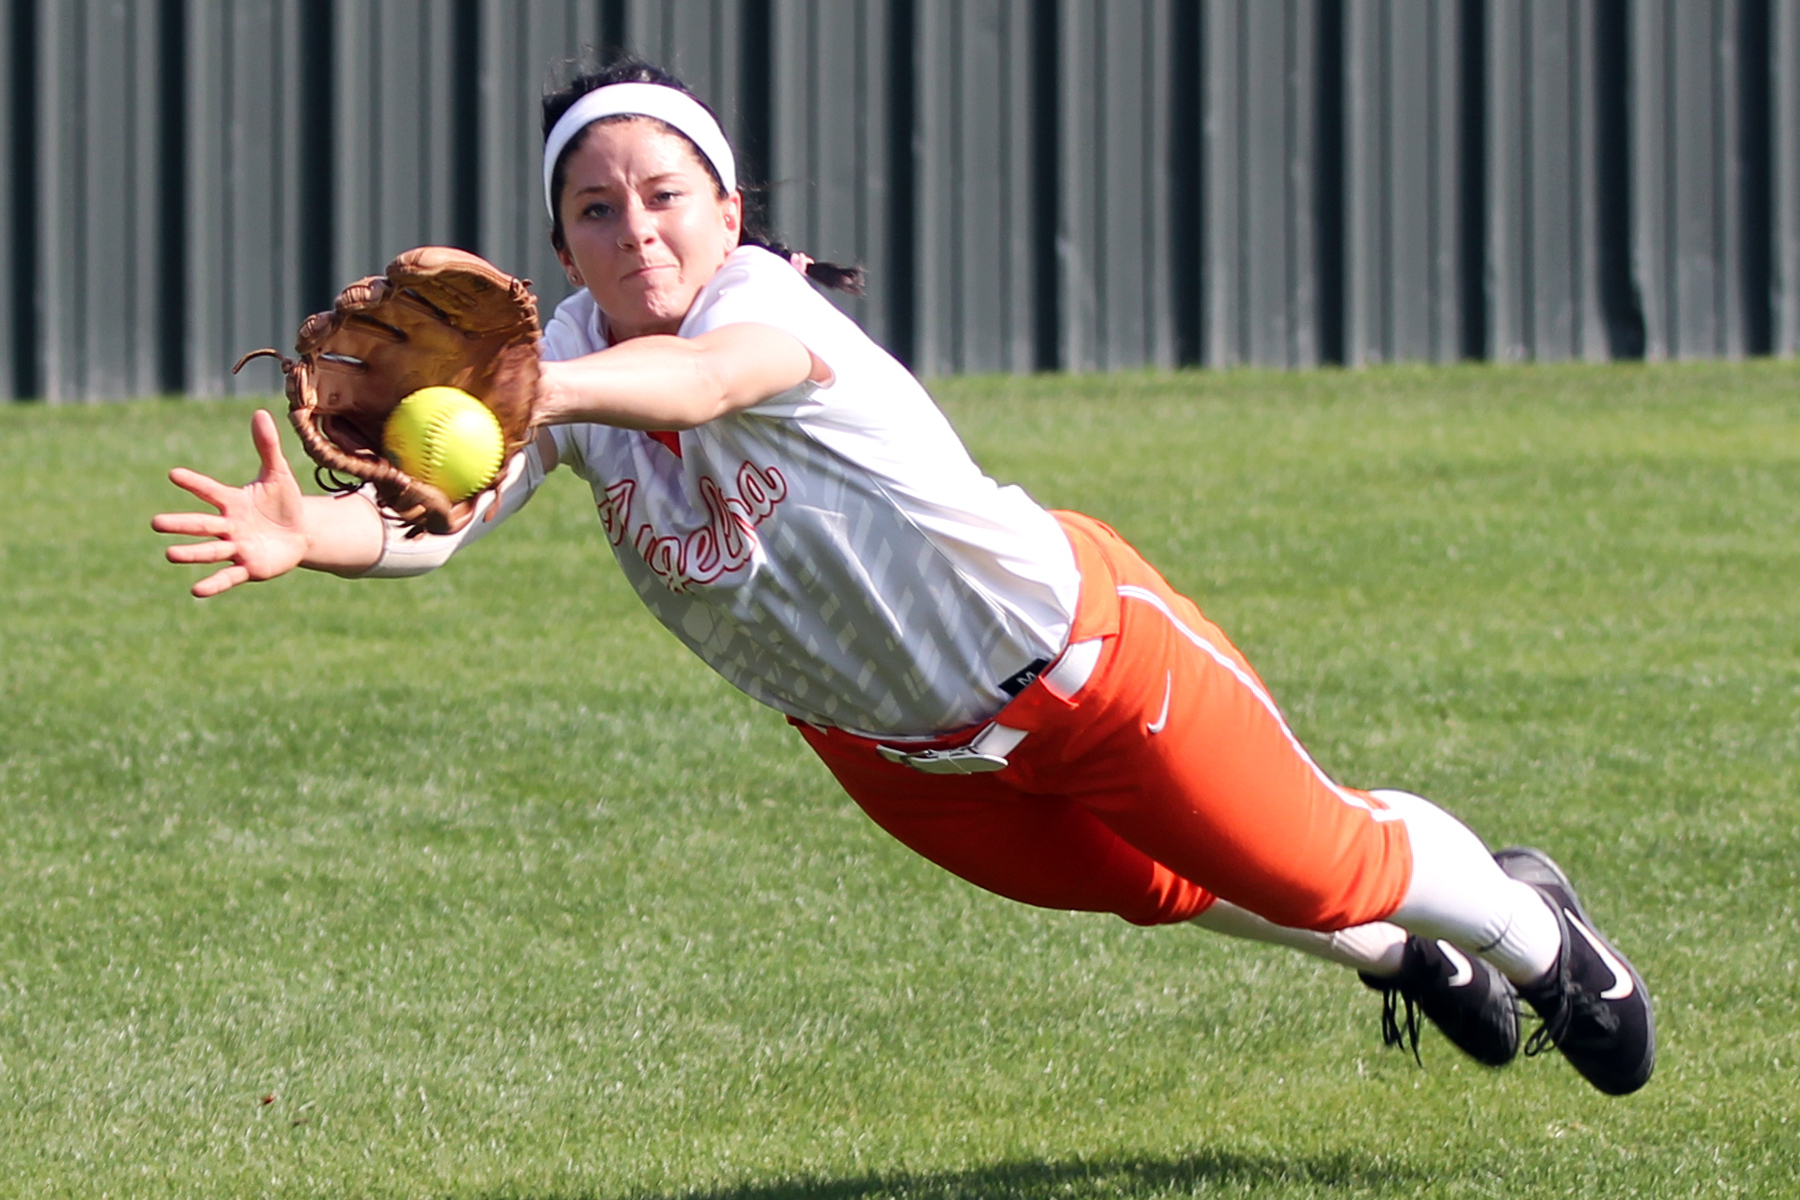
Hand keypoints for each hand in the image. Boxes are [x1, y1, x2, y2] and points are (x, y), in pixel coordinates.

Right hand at [153, 410, 310, 596]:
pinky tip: (196, 591)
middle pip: (201, 524)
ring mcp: (237, 547)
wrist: (301, 533)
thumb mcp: (278, 474)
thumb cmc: (284, 502)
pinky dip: (213, 583)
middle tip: (156, 522)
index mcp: (232, 501)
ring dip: (191, 553)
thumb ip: (267, 446)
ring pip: (210, 550)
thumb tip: (261, 412)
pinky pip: (228, 577)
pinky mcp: (249, 567)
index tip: (174, 473)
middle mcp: (229, 525)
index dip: (194, 482)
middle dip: (181, 523)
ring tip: (169, 554)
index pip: (209, 490)